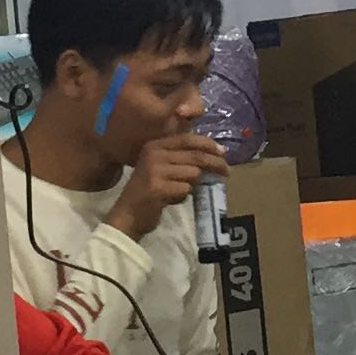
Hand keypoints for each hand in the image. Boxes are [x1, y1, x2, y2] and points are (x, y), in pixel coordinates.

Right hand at [109, 131, 228, 237]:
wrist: (128, 215)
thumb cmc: (149, 192)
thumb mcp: (162, 168)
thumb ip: (182, 159)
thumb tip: (215, 155)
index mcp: (155, 145)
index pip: (188, 139)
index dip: (208, 144)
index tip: (223, 152)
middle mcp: (154, 153)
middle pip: (195, 156)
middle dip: (215, 163)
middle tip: (227, 172)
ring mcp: (154, 170)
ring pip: (193, 173)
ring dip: (192, 185)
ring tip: (178, 191)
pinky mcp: (158, 188)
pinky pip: (185, 189)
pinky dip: (183, 196)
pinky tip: (170, 200)